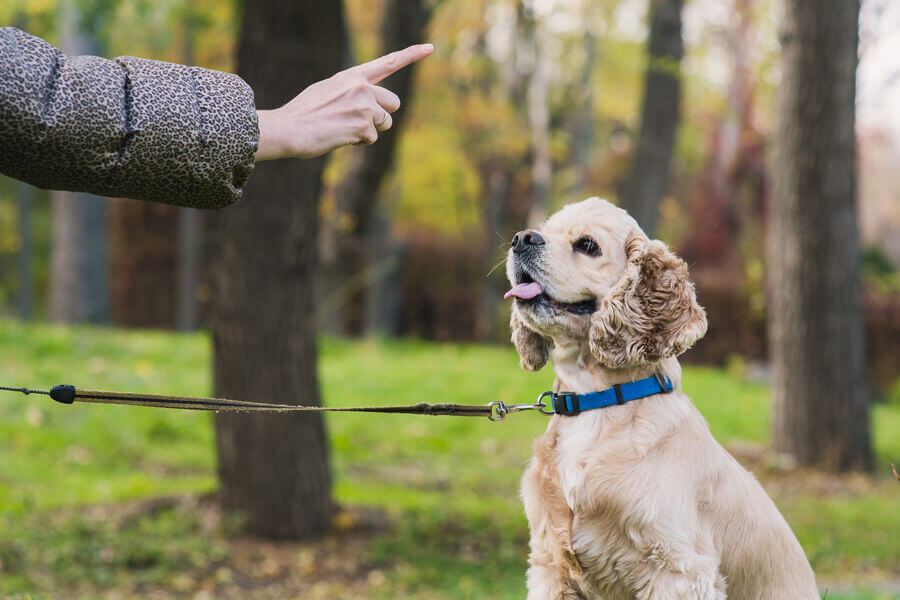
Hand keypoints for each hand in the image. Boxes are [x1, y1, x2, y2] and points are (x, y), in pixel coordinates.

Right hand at [255, 43, 433, 160]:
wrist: (290, 128)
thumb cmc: (304, 113)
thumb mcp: (328, 91)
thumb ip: (352, 91)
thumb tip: (371, 105)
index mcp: (353, 76)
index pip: (388, 62)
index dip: (411, 54)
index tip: (430, 48)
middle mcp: (362, 87)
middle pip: (394, 103)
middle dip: (383, 115)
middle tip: (361, 121)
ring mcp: (364, 106)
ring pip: (385, 123)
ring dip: (370, 130)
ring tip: (344, 128)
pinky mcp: (363, 126)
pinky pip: (371, 139)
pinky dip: (358, 142)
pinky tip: (339, 136)